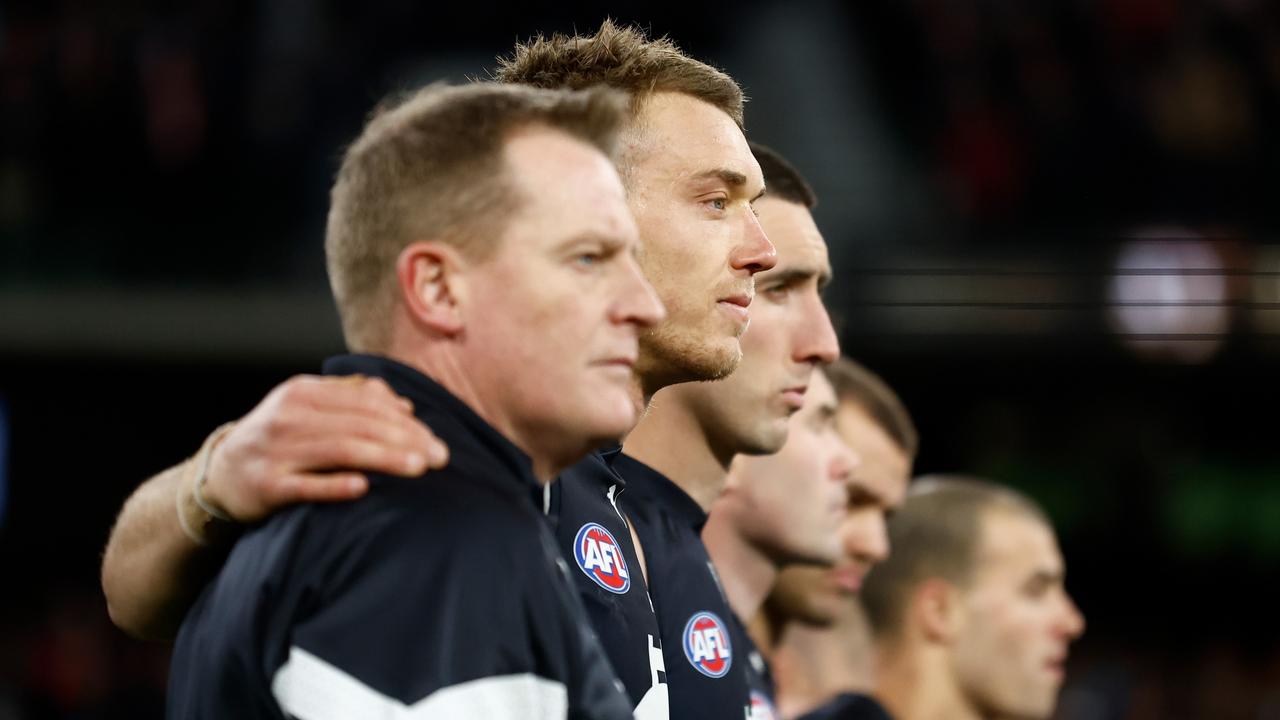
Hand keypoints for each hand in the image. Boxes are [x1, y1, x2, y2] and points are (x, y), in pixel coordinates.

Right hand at [200, 374, 447, 521]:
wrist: (221, 474)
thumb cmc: (279, 440)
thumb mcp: (310, 410)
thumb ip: (354, 401)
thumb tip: (405, 407)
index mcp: (304, 393)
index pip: (366, 402)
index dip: (406, 421)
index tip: (436, 441)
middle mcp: (290, 417)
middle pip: (359, 424)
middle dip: (405, 440)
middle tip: (439, 458)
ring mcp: (277, 451)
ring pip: (339, 450)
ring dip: (383, 458)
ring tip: (418, 469)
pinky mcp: (267, 485)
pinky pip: (305, 485)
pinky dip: (335, 485)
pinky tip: (363, 488)